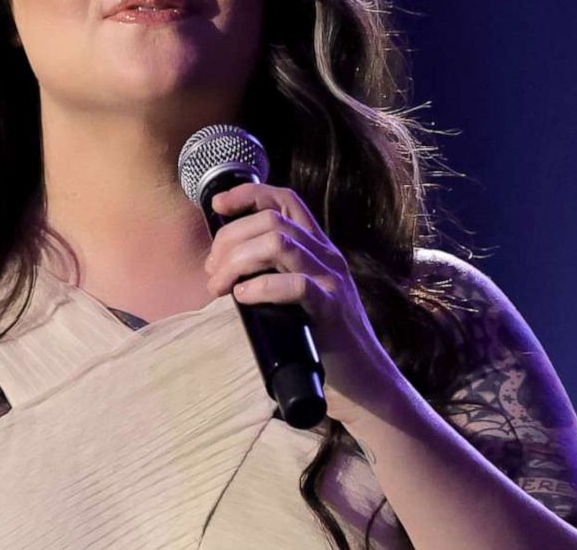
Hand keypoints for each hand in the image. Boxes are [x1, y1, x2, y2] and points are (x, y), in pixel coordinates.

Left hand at [202, 181, 410, 428]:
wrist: (365, 382)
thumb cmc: (321, 339)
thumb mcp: (297, 295)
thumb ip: (274, 273)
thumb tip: (225, 269)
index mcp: (317, 247)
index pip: (285, 200)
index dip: (247, 194)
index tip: (217, 206)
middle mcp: (326, 255)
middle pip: (271, 220)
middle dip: (229, 239)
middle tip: (211, 271)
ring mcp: (331, 280)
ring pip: (279, 243)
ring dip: (237, 259)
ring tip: (219, 286)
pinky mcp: (332, 310)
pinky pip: (296, 285)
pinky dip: (261, 286)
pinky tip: (242, 297)